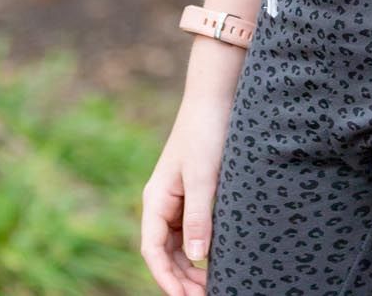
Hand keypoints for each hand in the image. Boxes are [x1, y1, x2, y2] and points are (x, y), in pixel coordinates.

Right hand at [140, 90, 234, 295]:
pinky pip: (193, 229)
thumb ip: (199, 216)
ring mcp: (179, 198)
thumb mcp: (203, 176)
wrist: (217, 95)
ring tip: (213, 284)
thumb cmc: (206, 132)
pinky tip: (216, 257)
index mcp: (156, 199)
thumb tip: (197, 257)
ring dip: (192, 266)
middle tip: (209, 294)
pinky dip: (201, 248)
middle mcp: (163, 202)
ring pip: (180, 244)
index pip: (153, 251)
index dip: (167, 278)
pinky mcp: (196, 191)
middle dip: (182, 278)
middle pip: (166, 253)